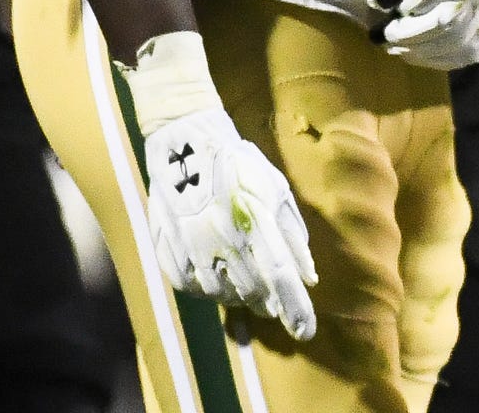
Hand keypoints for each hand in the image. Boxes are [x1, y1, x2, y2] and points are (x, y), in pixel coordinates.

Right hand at [127, 34, 317, 339]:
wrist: (186, 146)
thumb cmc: (240, 165)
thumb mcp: (275, 190)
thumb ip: (292, 234)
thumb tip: (309, 275)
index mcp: (255, 223)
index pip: (281, 278)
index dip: (295, 309)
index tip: (305, 332)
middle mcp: (223, 241)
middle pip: (252, 292)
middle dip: (270, 303)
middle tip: (277, 303)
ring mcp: (192, 249)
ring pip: (222, 295)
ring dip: (241, 297)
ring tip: (250, 285)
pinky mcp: (169, 253)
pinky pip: (193, 288)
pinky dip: (211, 289)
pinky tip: (220, 277)